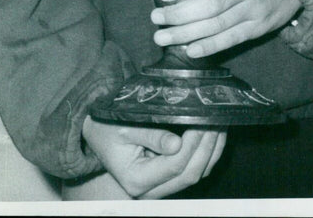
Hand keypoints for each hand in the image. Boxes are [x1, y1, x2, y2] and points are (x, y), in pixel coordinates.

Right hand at [83, 117, 225, 198]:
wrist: (93, 137)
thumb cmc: (104, 129)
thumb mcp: (122, 127)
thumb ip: (149, 135)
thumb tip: (178, 143)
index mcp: (136, 179)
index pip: (174, 165)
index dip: (191, 144)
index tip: (200, 121)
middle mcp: (150, 191)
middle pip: (189, 174)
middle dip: (206, 147)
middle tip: (215, 121)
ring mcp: (159, 189)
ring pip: (195, 176)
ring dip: (211, 152)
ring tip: (219, 126)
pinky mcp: (166, 181)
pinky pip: (191, 172)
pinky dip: (205, 155)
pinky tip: (212, 137)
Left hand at [151, 0, 300, 57]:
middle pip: (210, 4)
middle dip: (178, 14)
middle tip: (155, 18)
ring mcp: (254, 9)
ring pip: (217, 25)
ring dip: (186, 34)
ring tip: (162, 37)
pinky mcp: (259, 27)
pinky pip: (232, 39)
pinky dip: (210, 46)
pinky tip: (190, 50)